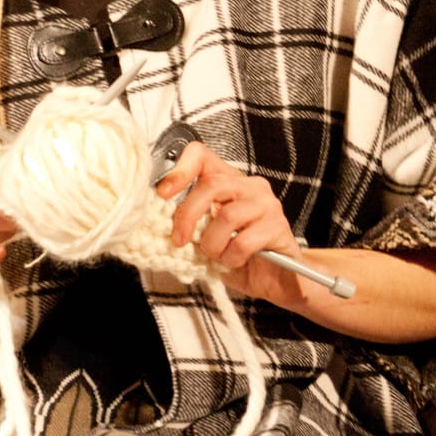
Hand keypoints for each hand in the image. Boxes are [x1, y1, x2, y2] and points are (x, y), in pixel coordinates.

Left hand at [158, 142, 306, 308]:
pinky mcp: (278, 226)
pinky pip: (243, 241)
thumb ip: (190, 227)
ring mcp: (267, 204)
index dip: (179, 170)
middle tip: (179, 240)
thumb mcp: (206, 239)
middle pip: (211, 185)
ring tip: (217, 256)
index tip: (163, 194)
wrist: (276, 280)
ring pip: (226, 216)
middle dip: (187, 215)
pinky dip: (231, 257)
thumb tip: (157, 224)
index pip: (202, 155)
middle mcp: (250, 185)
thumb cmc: (239, 257)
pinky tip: (235, 262)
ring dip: (212, 244)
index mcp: (229, 182)